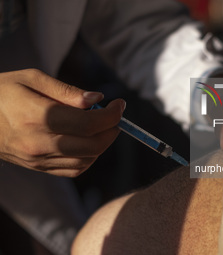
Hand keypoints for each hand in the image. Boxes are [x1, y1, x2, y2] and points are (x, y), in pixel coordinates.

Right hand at [0, 69, 124, 176]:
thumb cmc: (3, 92)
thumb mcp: (32, 79)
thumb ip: (67, 91)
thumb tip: (98, 100)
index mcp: (38, 116)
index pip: (89, 123)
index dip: (112, 115)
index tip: (120, 104)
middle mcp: (39, 142)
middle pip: (92, 145)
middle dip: (112, 130)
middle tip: (114, 116)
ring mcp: (38, 159)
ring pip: (86, 159)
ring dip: (103, 143)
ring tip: (101, 126)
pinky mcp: (38, 167)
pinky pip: (74, 169)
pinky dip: (90, 157)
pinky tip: (88, 141)